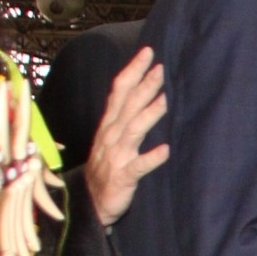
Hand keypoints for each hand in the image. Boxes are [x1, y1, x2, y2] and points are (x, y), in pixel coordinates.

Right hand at [83, 49, 167, 228]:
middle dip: (144, 86)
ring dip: (149, 114)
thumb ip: (125, 115)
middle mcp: (111, 135)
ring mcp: (116, 155)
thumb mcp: (112, 137)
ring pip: (133, 130)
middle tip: (161, 69)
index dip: (133, 70)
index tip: (148, 53)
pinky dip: (151, 158)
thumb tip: (144, 92)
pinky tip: (165, 151)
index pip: (119, 91)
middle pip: (128, 106)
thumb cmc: (107, 166)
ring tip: (165, 100)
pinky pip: (138, 167)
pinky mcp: (123, 177)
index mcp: (109, 124)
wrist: (91, 202)